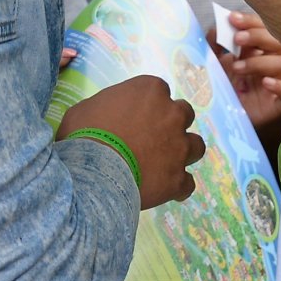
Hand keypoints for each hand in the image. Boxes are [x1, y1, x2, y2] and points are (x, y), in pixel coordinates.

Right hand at [59, 74, 206, 208]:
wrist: (93, 173)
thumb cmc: (84, 134)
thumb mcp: (87, 108)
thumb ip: (107, 107)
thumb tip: (105, 117)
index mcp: (150, 90)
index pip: (158, 91)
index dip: (148, 105)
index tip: (136, 116)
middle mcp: (171, 114)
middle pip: (184, 113)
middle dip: (172, 123)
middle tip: (154, 136)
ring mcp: (178, 147)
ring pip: (196, 146)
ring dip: (184, 152)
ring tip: (167, 162)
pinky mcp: (177, 179)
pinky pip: (188, 183)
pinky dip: (178, 186)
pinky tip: (167, 190)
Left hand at [215, 13, 280, 131]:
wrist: (222, 124)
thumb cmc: (221, 91)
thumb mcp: (213, 66)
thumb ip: (214, 46)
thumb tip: (217, 27)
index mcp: (257, 51)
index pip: (263, 29)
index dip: (250, 21)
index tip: (233, 19)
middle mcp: (270, 65)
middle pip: (277, 42)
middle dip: (256, 36)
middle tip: (237, 39)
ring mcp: (277, 84)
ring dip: (260, 61)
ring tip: (237, 68)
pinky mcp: (280, 105)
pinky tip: (266, 83)